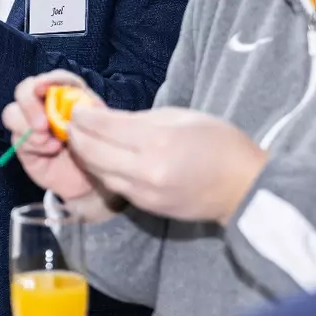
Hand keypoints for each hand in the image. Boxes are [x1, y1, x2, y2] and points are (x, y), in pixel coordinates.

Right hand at [1, 71, 113, 220]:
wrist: (89, 180)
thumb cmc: (95, 149)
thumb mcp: (100, 128)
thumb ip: (91, 113)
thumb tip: (74, 108)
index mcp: (68, 95)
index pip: (56, 79)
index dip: (49, 80)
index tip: (44, 88)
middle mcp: (45, 105)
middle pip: (25, 89)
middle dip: (29, 103)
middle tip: (42, 125)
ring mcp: (31, 123)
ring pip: (12, 111)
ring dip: (27, 126)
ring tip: (51, 144)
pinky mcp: (23, 142)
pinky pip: (17, 136)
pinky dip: (31, 143)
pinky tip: (49, 151)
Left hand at [66, 106, 266, 223]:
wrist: (244, 189)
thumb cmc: (220, 144)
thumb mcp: (181, 117)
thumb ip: (140, 119)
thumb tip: (107, 119)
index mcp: (157, 142)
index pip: (104, 127)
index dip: (84, 116)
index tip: (76, 108)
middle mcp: (146, 170)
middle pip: (93, 151)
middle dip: (77, 135)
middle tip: (72, 122)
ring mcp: (144, 193)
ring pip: (98, 172)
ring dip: (85, 154)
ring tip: (81, 138)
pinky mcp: (146, 207)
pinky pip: (113, 185)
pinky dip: (101, 170)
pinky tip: (100, 158)